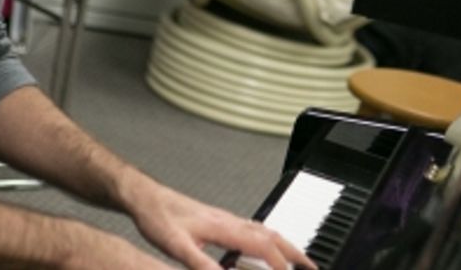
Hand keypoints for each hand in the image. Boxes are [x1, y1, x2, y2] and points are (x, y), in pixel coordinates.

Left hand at [128, 179, 314, 269]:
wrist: (147, 198)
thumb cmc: (159, 217)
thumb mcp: (176, 246)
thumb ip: (200, 263)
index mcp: (225, 227)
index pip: (264, 247)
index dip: (281, 265)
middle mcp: (231, 221)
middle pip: (274, 235)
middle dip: (296, 252)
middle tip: (313, 267)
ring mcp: (227, 219)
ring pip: (266, 231)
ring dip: (286, 246)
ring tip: (297, 261)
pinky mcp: (220, 221)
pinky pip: (254, 230)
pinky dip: (269, 241)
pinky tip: (263, 250)